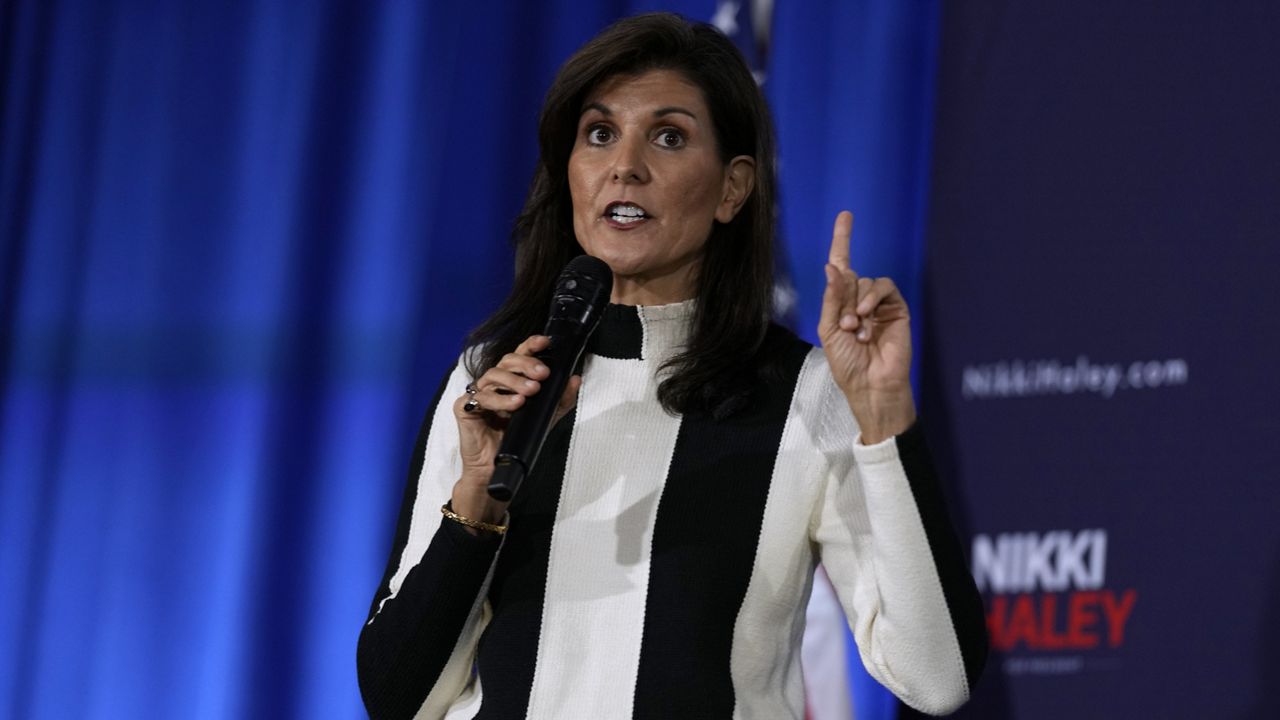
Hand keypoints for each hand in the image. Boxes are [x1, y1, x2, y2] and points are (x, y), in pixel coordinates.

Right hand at [451, 335, 580, 524]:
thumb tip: (574, 378)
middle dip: (526, 364)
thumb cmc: (518, 439)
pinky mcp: (465, 408)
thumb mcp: (545, 418)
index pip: (519, 356)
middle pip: (506, 361)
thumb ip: (560, 399)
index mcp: (510, 380)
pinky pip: (480, 398)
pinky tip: (515, 404)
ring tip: (531, 391)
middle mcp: (493, 383)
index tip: (545, 342)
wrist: (497, 467)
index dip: (530, 345)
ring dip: (514, 381)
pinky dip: (500, 399)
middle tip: (542, 374)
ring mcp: (477, 394)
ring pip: (493, 375)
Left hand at [817, 211, 915, 443]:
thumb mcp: (829, 329)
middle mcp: (860, 300)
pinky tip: (867, 317)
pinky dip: (873, 297)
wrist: (870, 384)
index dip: (843, 240)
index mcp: (841, 304)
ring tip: (855, 329)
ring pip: (867, 281)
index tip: (846, 215)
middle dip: (844, 298)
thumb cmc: (847, 363)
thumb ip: (832, 298)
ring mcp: (879, 304)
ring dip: (857, 303)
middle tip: (844, 326)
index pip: (841, 267)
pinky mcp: (897, 308)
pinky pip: (885, 287)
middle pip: (851, 276)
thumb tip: (833, 266)